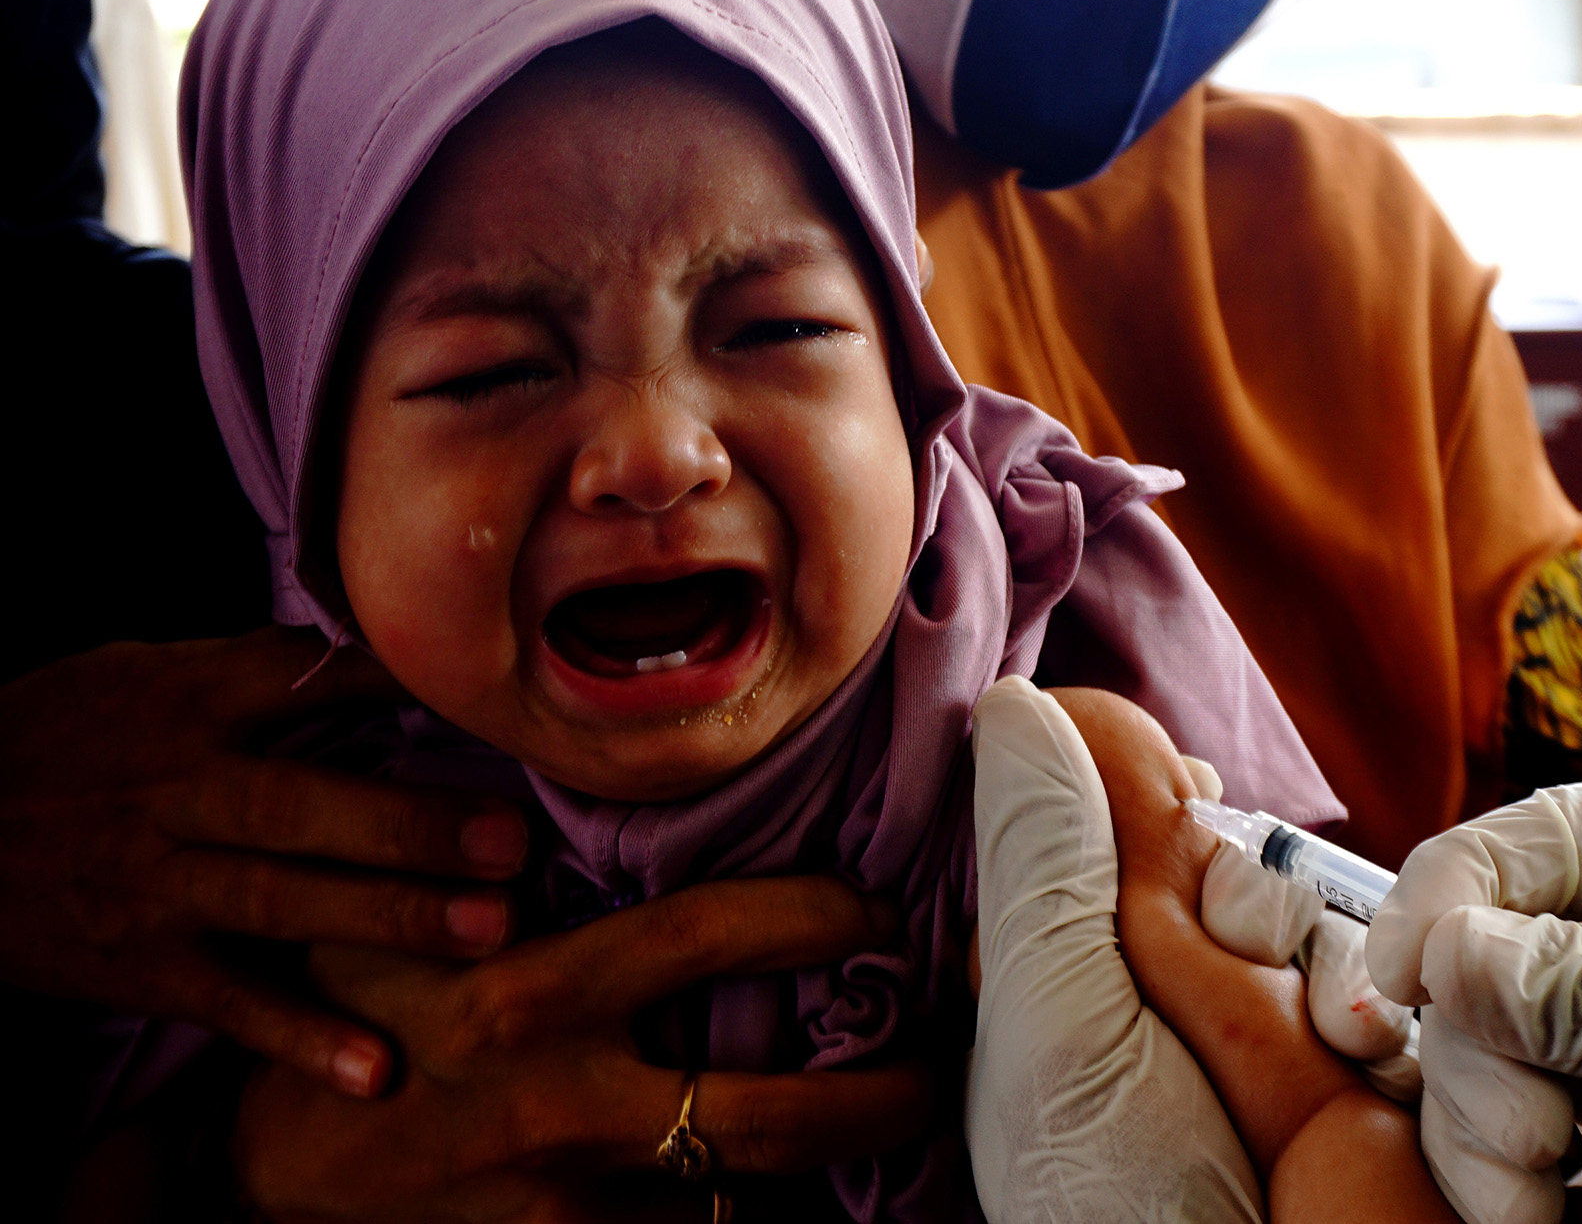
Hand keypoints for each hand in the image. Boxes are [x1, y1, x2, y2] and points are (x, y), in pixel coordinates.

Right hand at [0, 628, 530, 1095]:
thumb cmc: (61, 737)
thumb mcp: (139, 674)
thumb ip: (251, 671)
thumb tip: (374, 654)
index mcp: (187, 705)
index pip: (303, 683)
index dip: (397, 689)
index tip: (489, 705)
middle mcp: (176, 792)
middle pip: (299, 807)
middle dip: (407, 827)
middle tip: (510, 841)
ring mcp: (156, 883)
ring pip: (279, 903)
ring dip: (385, 920)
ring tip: (487, 929)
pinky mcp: (138, 964)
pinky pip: (228, 1003)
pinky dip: (298, 1037)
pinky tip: (373, 1066)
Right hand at [237, 875, 929, 1221]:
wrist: (260, 1182)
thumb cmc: (355, 1024)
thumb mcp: (404, 923)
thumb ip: (494, 864)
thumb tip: (594, 787)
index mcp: (529, 993)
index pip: (705, 937)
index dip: (812, 918)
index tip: (875, 911)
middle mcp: (557, 1105)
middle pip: (766, 1116)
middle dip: (876, 1096)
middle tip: (934, 1064)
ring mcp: (560, 1207)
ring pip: (740, 1205)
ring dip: (820, 1172)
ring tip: (885, 1128)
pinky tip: (793, 1198)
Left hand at [1050, 686, 1454, 1223]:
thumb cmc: (1126, 1198)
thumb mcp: (1057, 1021)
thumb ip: (1042, 860)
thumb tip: (1012, 700)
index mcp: (1069, 969)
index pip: (1098, 819)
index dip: (1137, 789)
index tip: (1167, 790)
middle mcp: (1171, 982)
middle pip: (1208, 840)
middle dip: (1228, 879)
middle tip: (1218, 939)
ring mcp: (1276, 1013)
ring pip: (1299, 890)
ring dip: (1307, 950)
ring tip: (1303, 1045)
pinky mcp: (1376, 1045)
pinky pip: (1386, 954)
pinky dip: (1383, 995)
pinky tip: (1365, 1061)